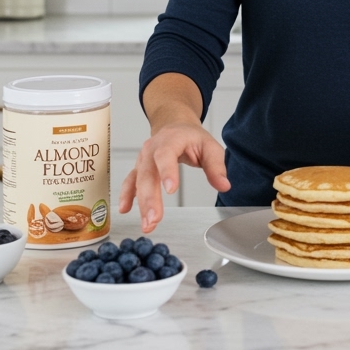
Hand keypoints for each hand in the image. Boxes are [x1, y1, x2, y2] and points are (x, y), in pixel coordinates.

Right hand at [119, 118, 229, 233]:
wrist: (174, 126)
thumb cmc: (191, 137)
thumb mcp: (210, 146)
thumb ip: (216, 166)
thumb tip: (224, 185)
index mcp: (170, 140)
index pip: (166, 155)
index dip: (167, 171)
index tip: (171, 189)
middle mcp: (152, 149)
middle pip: (148, 173)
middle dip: (150, 198)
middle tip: (154, 218)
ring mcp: (143, 159)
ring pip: (138, 181)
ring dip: (141, 204)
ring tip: (148, 224)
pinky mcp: (139, 168)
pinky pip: (130, 181)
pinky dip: (127, 195)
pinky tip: (125, 210)